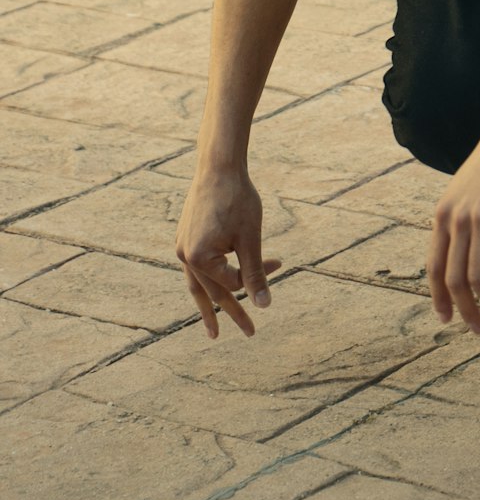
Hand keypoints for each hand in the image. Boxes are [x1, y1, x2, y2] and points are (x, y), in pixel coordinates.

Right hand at [175, 165, 280, 337]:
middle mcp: (184, 256)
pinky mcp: (185, 237)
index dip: (258, 276)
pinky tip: (210, 287)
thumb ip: (255, 273)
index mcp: (198, 259)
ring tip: (214, 331)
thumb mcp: (250, 238)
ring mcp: (181, 247)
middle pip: (212, 292)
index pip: (233, 282)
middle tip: (250, 333)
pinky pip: (195, 268)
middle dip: (232, 312)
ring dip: (208, 307)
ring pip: (197, 285)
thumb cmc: (237, 199)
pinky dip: (205, 281)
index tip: (278, 262)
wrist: (219, 166)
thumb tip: (264, 306)